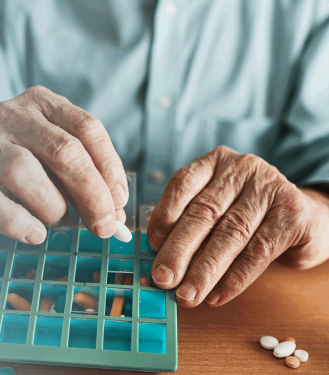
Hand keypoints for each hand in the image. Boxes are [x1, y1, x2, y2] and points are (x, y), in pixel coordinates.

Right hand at [0, 86, 127, 243]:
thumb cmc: (17, 173)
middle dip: (91, 193)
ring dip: (51, 206)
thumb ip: (84, 182)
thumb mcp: (53, 166)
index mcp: (41, 103)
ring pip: (22, 170)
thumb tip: (117, 216)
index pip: (87, 128)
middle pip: (62, 149)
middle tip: (103, 227)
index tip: (119, 202)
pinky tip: (33, 234)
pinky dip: (15, 221)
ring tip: (56, 223)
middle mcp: (9, 113)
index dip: (110, 168)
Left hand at [147, 146, 328, 306]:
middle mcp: (242, 168)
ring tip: (188, 295)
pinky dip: (234, 278)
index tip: (152, 246)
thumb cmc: (250, 216)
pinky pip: (258, 251)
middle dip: (179, 250)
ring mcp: (270, 188)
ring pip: (230, 233)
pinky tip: (217, 295)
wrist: (307, 218)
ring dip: (205, 270)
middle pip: (204, 212)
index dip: (164, 216)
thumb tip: (159, 259)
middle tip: (163, 279)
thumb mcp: (218, 209)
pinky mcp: (293, 213)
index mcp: (214, 162)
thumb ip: (190, 224)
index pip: (182, 184)